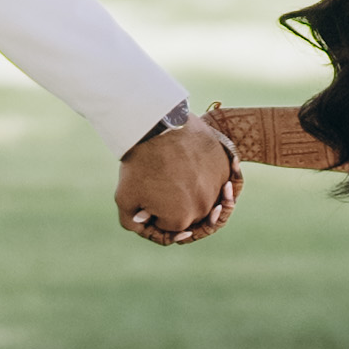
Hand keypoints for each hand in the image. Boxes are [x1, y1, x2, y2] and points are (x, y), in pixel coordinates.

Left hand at [118, 116, 239, 243]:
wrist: (161, 124)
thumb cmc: (140, 162)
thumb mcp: (124, 197)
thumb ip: (130, 221)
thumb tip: (144, 224)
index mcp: (181, 221)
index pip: (166, 224)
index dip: (153, 211)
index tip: (145, 194)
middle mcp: (204, 208)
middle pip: (185, 211)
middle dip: (171, 201)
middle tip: (157, 180)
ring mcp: (217, 187)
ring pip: (200, 194)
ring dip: (188, 187)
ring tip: (172, 170)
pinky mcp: (224, 168)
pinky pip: (213, 178)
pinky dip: (203, 173)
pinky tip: (189, 162)